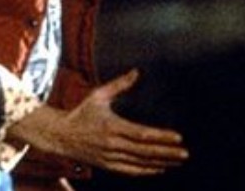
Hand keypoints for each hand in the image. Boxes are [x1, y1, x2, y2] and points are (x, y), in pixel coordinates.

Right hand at [9, 69, 187, 176]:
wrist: (59, 136)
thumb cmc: (80, 113)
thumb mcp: (98, 95)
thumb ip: (119, 84)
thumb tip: (136, 72)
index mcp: (112, 127)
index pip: (142, 134)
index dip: (161, 137)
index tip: (178, 137)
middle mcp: (112, 145)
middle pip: (145, 152)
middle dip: (167, 153)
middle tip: (185, 153)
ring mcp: (109, 157)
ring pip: (139, 163)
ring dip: (160, 163)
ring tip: (177, 160)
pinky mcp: (106, 165)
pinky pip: (129, 171)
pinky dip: (146, 171)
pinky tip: (159, 168)